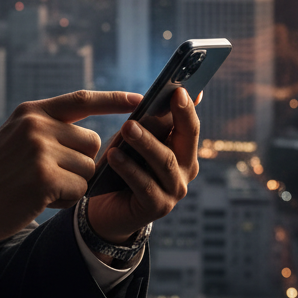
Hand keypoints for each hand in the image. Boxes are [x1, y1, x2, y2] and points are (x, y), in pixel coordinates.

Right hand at [0, 90, 141, 242]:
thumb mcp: (16, 138)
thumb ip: (49, 129)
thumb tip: (93, 138)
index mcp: (31, 111)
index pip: (82, 99)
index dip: (113, 100)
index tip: (140, 100)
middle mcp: (37, 125)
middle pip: (92, 142)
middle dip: (82, 164)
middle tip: (50, 176)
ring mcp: (40, 149)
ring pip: (88, 168)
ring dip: (72, 184)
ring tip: (40, 187)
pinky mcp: (44, 177)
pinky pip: (79, 189)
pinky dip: (65, 199)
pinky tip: (39, 198)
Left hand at [87, 87, 200, 244]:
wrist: (106, 207)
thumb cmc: (124, 165)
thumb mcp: (137, 139)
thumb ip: (155, 120)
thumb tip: (178, 90)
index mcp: (185, 150)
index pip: (190, 125)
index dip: (186, 107)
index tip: (178, 90)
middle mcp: (186, 170)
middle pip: (186, 140)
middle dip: (172, 119)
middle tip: (155, 101)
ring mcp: (174, 191)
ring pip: (164, 162)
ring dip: (145, 142)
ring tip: (126, 127)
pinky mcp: (158, 207)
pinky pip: (144, 185)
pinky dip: (129, 168)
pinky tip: (114, 156)